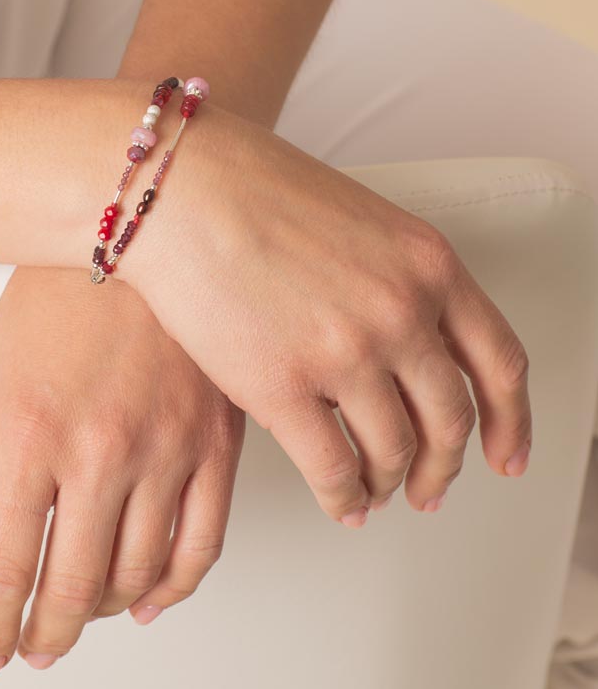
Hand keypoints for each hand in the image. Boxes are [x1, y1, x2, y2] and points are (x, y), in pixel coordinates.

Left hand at [0, 266, 244, 675]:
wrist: (133, 231)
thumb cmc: (56, 295)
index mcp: (32, 435)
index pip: (6, 565)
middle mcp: (102, 452)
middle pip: (74, 584)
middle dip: (46, 631)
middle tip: (32, 644)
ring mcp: (167, 449)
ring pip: (140, 574)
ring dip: (104, 612)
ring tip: (80, 615)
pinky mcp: (215, 442)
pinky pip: (203, 542)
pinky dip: (175, 587)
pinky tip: (151, 599)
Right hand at [122, 100, 531, 524]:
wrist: (180, 186)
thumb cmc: (252, 190)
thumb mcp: (358, 221)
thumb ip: (395, 280)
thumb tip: (402, 348)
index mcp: (427, 265)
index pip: (499, 362)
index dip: (510, 422)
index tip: (504, 455)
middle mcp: (401, 312)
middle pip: (449, 419)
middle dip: (441, 467)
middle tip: (427, 488)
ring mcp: (345, 352)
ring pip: (393, 451)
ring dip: (386, 483)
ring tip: (372, 493)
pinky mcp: (282, 387)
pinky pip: (333, 468)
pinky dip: (343, 497)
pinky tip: (338, 503)